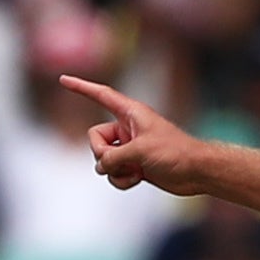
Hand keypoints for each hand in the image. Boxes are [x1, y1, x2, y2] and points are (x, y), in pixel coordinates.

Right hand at [61, 76, 202, 194]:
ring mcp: (129, 147)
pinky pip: (113, 173)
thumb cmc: (174, 153)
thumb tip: (101, 166)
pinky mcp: (133, 165)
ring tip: (134, 172)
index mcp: (131, 113)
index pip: (101, 95)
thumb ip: (114, 157)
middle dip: (103, 154)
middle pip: (95, 139)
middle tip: (122, 161)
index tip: (63, 79)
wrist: (196, 172)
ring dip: (114, 170)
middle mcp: (127, 128)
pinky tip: (137, 180)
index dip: (81, 87)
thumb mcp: (140, 151)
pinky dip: (120, 179)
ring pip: (103, 160)